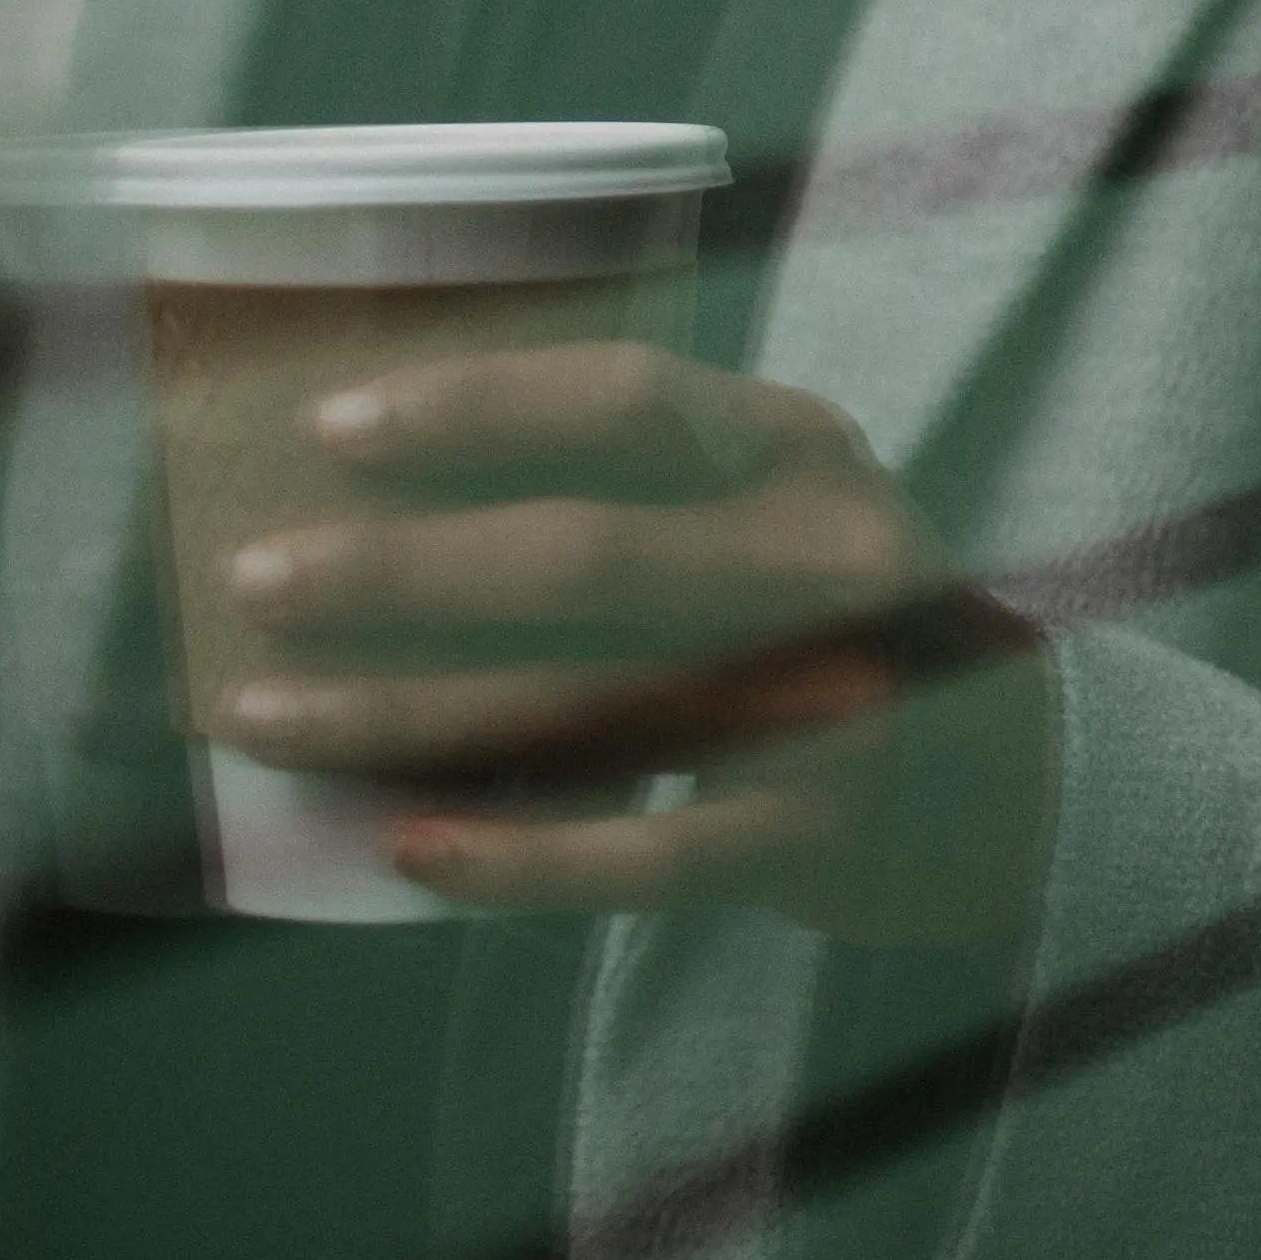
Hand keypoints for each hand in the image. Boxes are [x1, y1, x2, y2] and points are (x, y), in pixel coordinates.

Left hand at [208, 340, 1054, 953]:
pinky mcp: (812, 834)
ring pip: (582, 709)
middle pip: (584, 557)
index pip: (630, 402)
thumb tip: (368, 488)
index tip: (331, 428)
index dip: (477, 407)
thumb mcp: (773, 508)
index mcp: (803, 452)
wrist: (1006, 779)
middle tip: (254, 578)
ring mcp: (828, 703)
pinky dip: (512, 858)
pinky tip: (402, 847)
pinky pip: (637, 853)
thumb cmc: (819, 618)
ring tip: (262, 714)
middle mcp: (825, 562)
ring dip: (402, 714)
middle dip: (396, 568)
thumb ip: (638, 488)